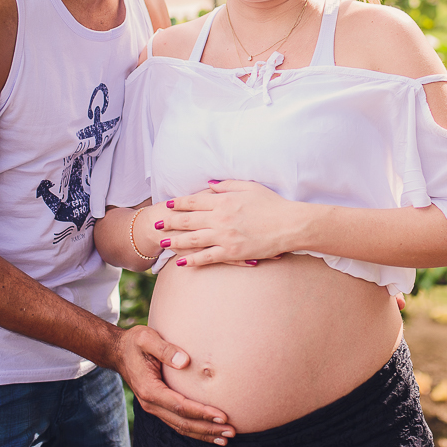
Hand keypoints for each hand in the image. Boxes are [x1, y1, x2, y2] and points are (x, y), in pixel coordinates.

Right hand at [115, 325, 234, 443]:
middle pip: (183, 422)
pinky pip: (178, 422)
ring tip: (226, 438)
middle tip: (231, 432)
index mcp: (150, 389)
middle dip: (208, 428)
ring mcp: (154, 407)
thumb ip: (165, 349)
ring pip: (181, 427)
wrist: (118, 352)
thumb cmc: (134, 342)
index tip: (222, 415)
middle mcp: (151, 403)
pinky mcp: (159, 406)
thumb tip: (185, 361)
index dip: (202, 412)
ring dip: (204, 433)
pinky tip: (210, 432)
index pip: (180, 406)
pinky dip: (195, 429)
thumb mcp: (146, 338)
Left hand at [157, 180, 302, 266]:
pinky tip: (182, 262)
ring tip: (163, 243)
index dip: (179, 203)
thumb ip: (227, 185)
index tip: (168, 204)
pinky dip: (193, 260)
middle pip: (188, 220)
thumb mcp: (250, 187)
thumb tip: (209, 185)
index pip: (195, 201)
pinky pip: (207, 257)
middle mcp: (220, 218)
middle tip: (156, 224)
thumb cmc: (273, 204)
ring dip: (175, 241)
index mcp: (224, 201)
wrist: (290, 225)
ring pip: (193, 239)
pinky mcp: (232, 252)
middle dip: (170, 222)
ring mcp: (225, 236)